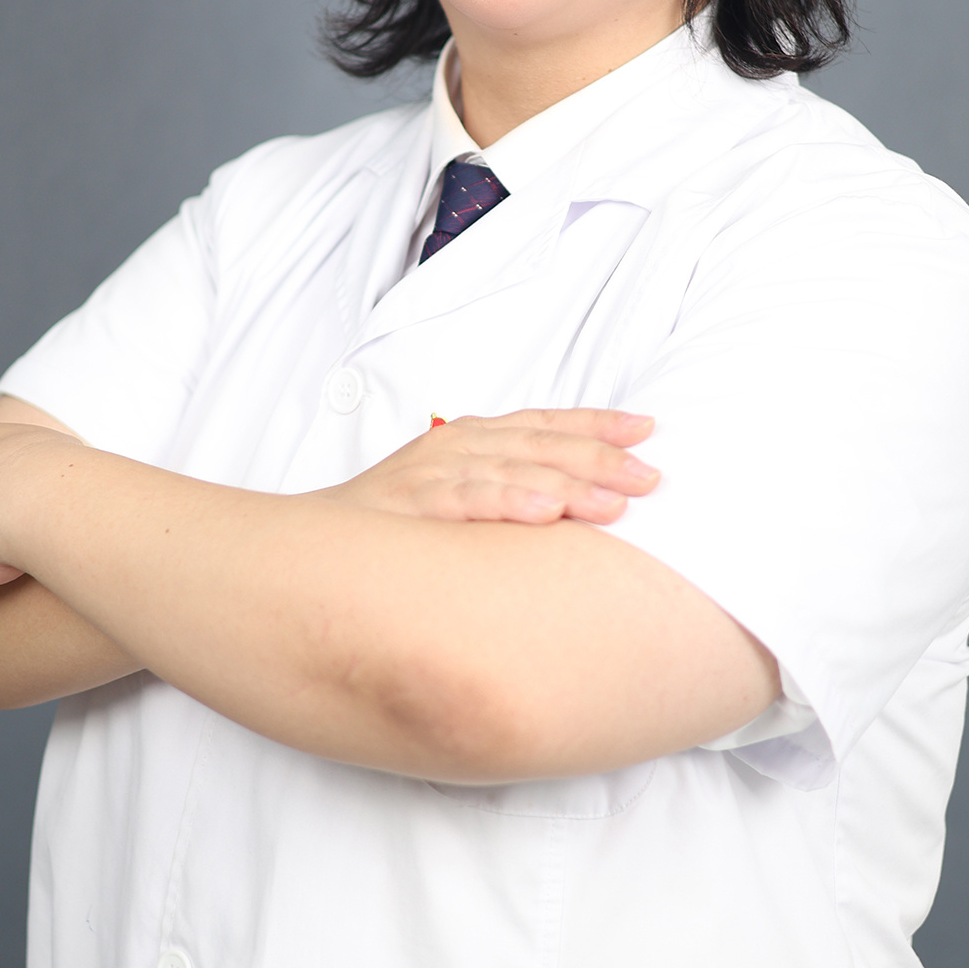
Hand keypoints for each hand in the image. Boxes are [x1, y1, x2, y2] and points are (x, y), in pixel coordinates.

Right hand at [319, 408, 658, 524]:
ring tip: (614, 502)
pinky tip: (543, 511)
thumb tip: (582, 501)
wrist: (318, 546)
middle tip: (650, 476)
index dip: (597, 424)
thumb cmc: (399, 524)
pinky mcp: (411, 502)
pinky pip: (465, 499)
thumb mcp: (459, 492)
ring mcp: (433, 471)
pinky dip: (506, 501)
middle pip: (540, 444)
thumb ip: (511, 487)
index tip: (647, 430)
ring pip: (511, 469)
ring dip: (567, 483)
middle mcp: (457, 445)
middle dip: (599, 458)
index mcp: (474, 437)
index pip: (545, 422)